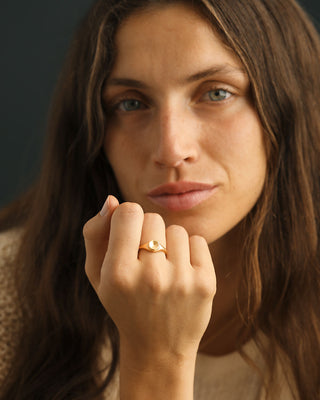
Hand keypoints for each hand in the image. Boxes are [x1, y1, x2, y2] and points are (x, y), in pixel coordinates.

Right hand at [83, 195, 215, 363]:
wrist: (156, 348)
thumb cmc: (123, 303)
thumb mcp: (97, 274)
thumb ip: (95, 233)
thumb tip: (112, 200)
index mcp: (118, 273)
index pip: (128, 212)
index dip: (127, 218)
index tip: (127, 234)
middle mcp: (151, 277)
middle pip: (153, 218)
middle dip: (147, 232)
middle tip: (144, 259)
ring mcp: (181, 281)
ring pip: (176, 230)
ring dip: (168, 243)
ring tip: (162, 268)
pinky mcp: (205, 284)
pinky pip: (198, 240)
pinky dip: (189, 251)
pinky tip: (180, 272)